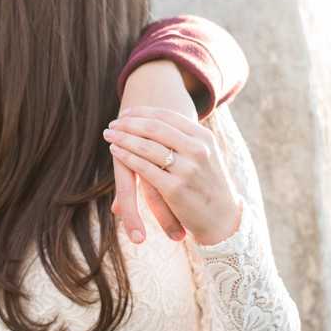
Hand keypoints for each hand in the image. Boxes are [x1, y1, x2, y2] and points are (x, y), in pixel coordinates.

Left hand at [104, 106, 240, 244]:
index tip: (125, 112)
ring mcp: (186, 169)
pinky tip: (114, 151)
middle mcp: (197, 150)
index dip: (142, 112)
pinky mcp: (174, 189)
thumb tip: (157, 120)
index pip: (167, 116)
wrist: (222, 219)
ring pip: (146, 146)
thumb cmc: (207, 184)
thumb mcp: (204, 155)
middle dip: (129, 123)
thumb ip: (185, 138)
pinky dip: (126, 157)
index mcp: (203, 138)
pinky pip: (144, 168)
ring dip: (123, 138)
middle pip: (154, 127)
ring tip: (109, 135)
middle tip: (113, 123)